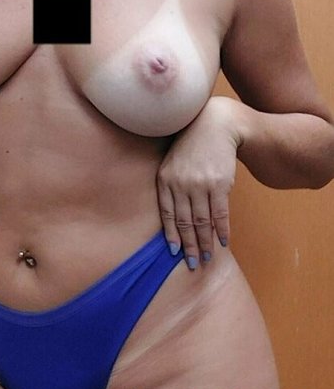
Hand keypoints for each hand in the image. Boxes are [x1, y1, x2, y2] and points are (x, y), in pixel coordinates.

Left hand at [156, 96, 242, 269]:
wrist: (214, 125)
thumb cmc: (191, 147)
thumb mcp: (172, 163)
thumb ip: (170, 187)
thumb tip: (174, 219)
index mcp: (165, 179)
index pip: (167, 215)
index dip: (172, 236)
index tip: (174, 253)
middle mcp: (180, 184)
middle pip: (185, 223)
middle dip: (189, 246)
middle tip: (193, 264)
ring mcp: (200, 185)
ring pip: (202, 222)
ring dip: (205, 243)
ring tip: (208, 257)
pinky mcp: (219, 184)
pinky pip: (220, 214)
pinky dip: (222, 230)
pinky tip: (223, 241)